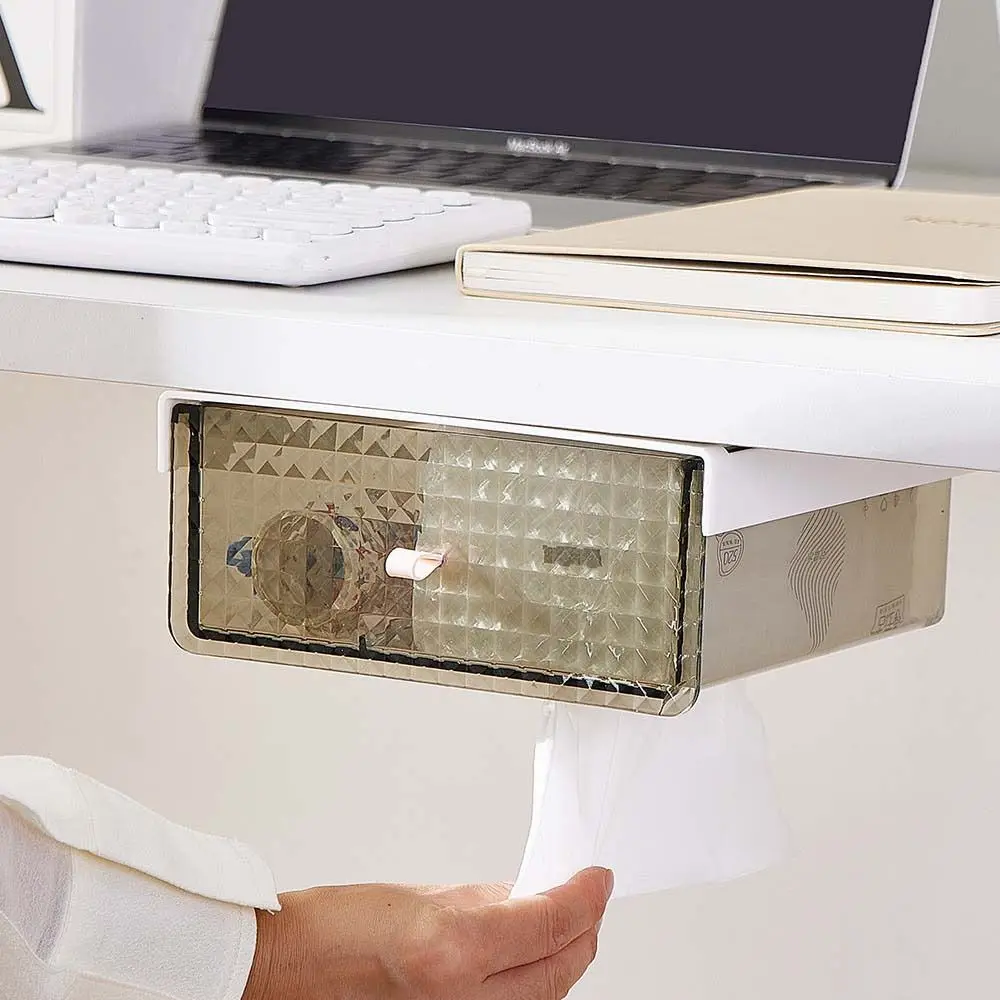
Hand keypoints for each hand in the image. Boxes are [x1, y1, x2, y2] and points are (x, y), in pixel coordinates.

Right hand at [242, 867, 612, 999]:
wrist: (290, 971)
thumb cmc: (336, 928)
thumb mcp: (423, 895)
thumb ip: (487, 901)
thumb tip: (530, 898)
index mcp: (451, 948)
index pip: (551, 923)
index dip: (585, 896)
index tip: (597, 878)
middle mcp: (460, 998)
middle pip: (559, 969)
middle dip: (584, 929)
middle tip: (588, 896)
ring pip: (544, 996)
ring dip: (564, 959)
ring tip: (568, 923)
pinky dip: (533, 983)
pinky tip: (534, 958)